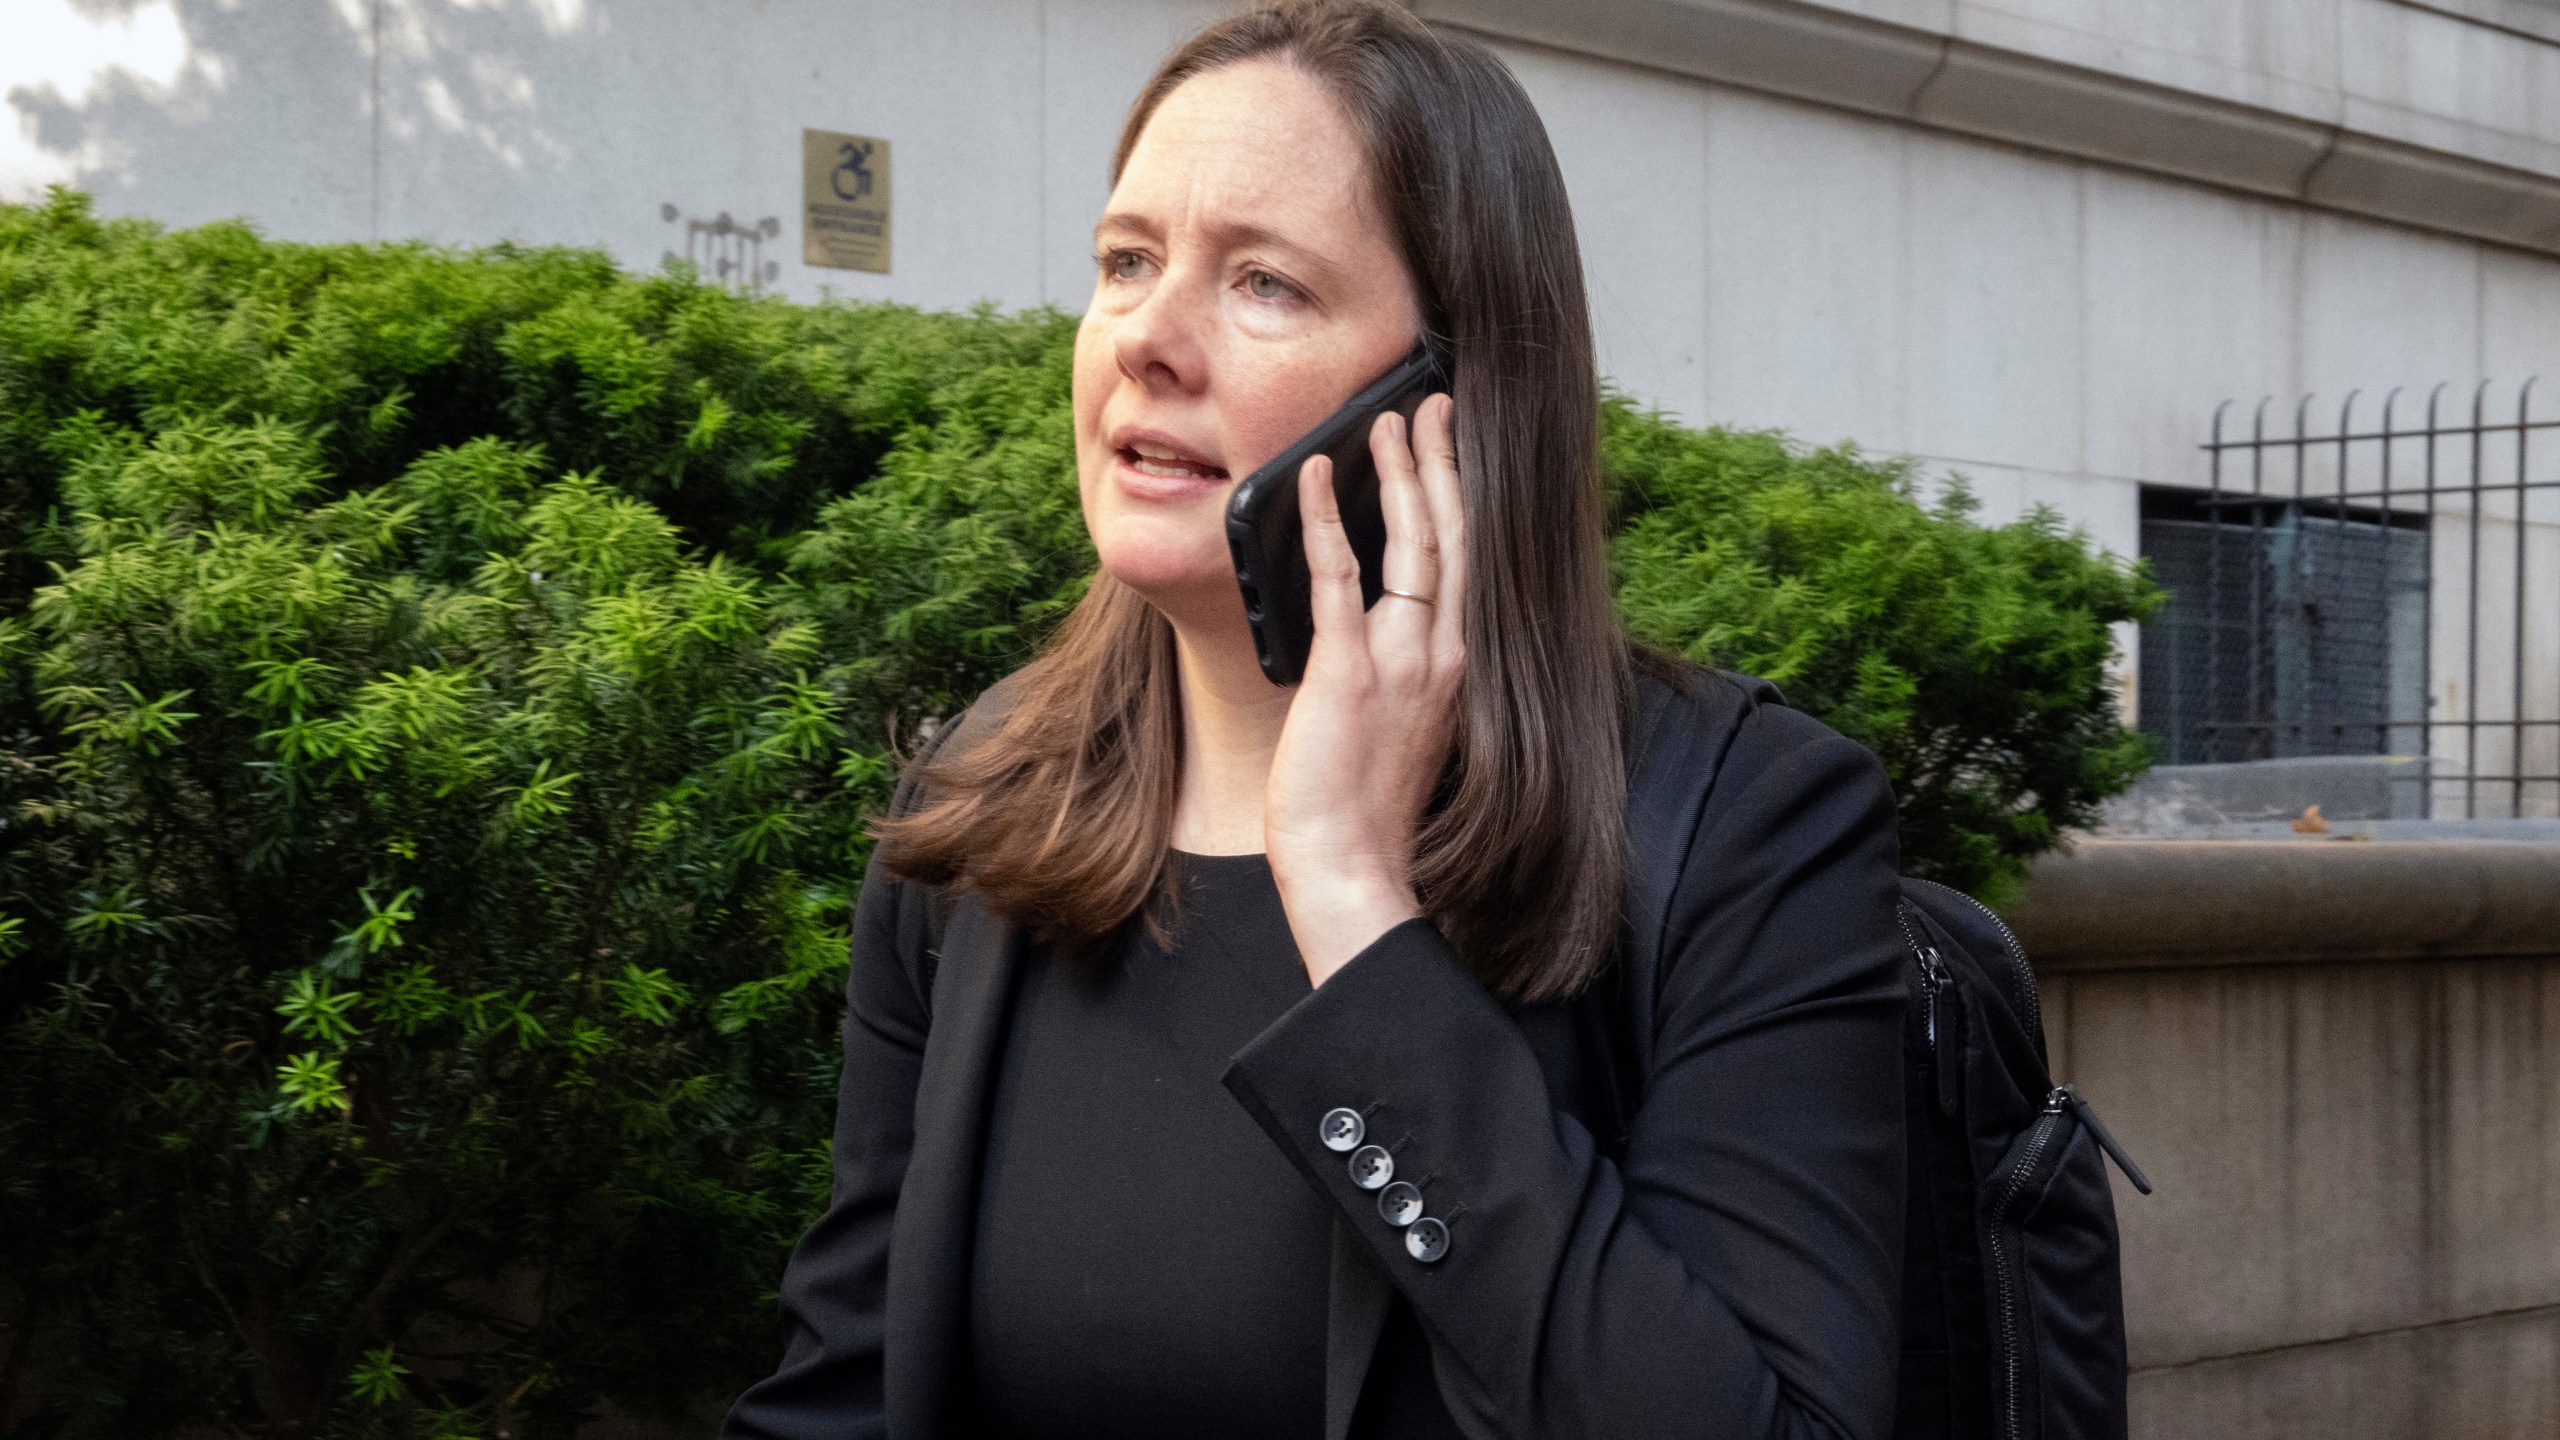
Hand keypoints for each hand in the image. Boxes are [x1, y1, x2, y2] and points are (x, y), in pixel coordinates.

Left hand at [1265, 393, 1466, 984]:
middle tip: (1430, 406)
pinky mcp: (1350, 672)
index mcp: (1455, 666)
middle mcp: (1442, 655)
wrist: (1352, 868)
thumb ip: (1395, 670)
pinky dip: (1327, 520)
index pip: (1464, 563)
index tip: (1451, 449)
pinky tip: (1314, 475)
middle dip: (1442, 463)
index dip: (1460, 499)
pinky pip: (1340, 579)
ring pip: (1413, 546)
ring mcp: (1401, 661)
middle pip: (1452, 537)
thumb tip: (1368, 624)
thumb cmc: (1364, 811)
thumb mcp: (1395, 726)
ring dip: (1400, 475)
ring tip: (1387, 421)